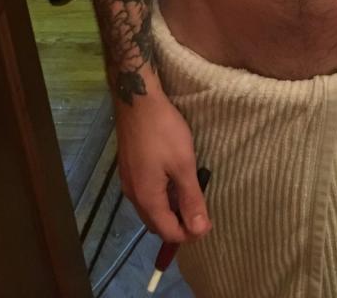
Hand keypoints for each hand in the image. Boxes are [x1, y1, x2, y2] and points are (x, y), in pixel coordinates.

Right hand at [114, 91, 211, 243]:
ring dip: (170, 209)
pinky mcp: (128, 169)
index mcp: (147, 198)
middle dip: (178, 224)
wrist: (138, 101)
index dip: (189, 234)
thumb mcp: (183, 164)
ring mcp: (128, 182)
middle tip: (200, 209)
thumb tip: (200, 230)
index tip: (208, 222)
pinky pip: (145, 194)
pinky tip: (174, 179)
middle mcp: (133, 196)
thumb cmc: (164, 131)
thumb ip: (191, 199)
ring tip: (190, 194)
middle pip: (156, 224)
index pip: (167, 232)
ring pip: (150, 209)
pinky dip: (161, 196)